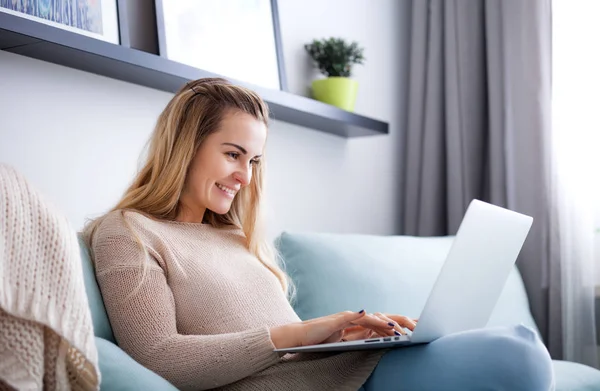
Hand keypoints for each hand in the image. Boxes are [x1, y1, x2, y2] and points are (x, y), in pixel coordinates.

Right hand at [270, 311, 416, 348]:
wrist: (298, 337)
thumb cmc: (318, 340)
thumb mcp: (342, 341)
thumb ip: (357, 337)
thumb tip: (374, 336)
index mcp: (357, 324)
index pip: (381, 323)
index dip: (397, 325)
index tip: (413, 330)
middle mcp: (355, 318)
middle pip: (382, 318)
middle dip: (400, 321)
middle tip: (417, 326)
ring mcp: (347, 317)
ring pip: (374, 319)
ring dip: (389, 324)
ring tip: (404, 331)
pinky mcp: (339, 320)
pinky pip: (359, 320)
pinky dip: (372, 320)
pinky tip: (384, 323)